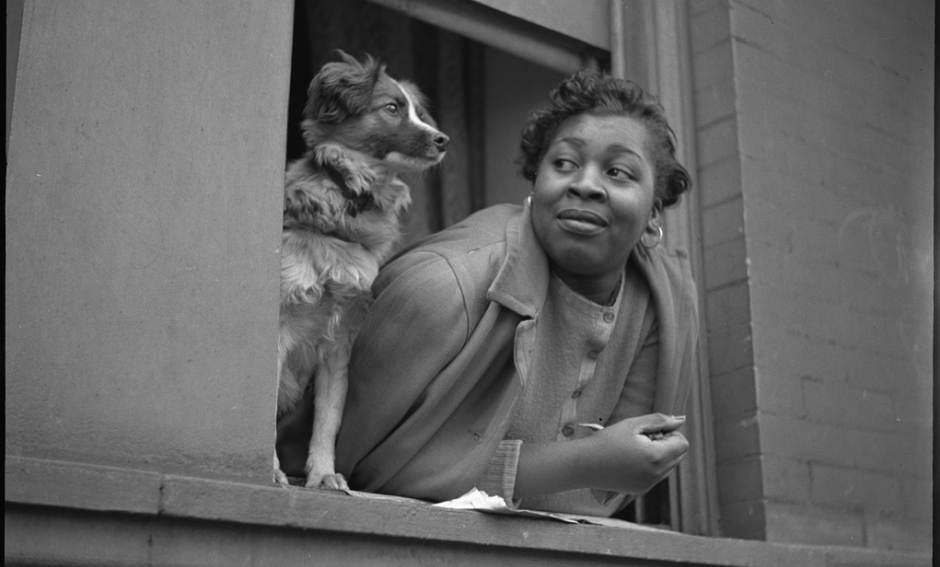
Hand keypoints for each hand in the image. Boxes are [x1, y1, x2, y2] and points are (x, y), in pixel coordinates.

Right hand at [513, 413, 688, 498]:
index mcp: (656, 457)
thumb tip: (680, 421)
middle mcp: (656, 474)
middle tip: (642, 439)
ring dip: (659, 456)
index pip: (683, 444)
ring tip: (635, 450)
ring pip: (668, 467)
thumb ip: (659, 421)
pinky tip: (629, 461)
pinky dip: (649, 466)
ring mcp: (649, 485)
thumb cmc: (607, 441)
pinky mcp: (640, 490)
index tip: (652, 431)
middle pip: (678, 456)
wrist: (584, 465)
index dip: (671, 434)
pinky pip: (656, 476)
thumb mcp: (633, 424)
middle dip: (666, 445)